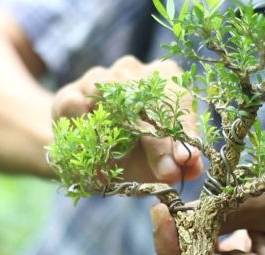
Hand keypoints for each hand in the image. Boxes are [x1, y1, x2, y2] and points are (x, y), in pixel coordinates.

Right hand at [51, 55, 202, 183]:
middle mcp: (132, 72)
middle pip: (148, 98)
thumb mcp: (157, 164)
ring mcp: (99, 79)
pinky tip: (92, 142)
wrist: (84, 154)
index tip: (187, 159)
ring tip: (128, 156)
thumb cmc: (131, 156)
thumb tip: (195, 166)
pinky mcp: (69, 94)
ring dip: (120, 127)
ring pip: (110, 92)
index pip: (179, 100)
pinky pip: (75, 104)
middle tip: (166, 171)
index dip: (186, 131)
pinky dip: (84, 123)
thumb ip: (179, 164)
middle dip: (159, 141)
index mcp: (163, 81)